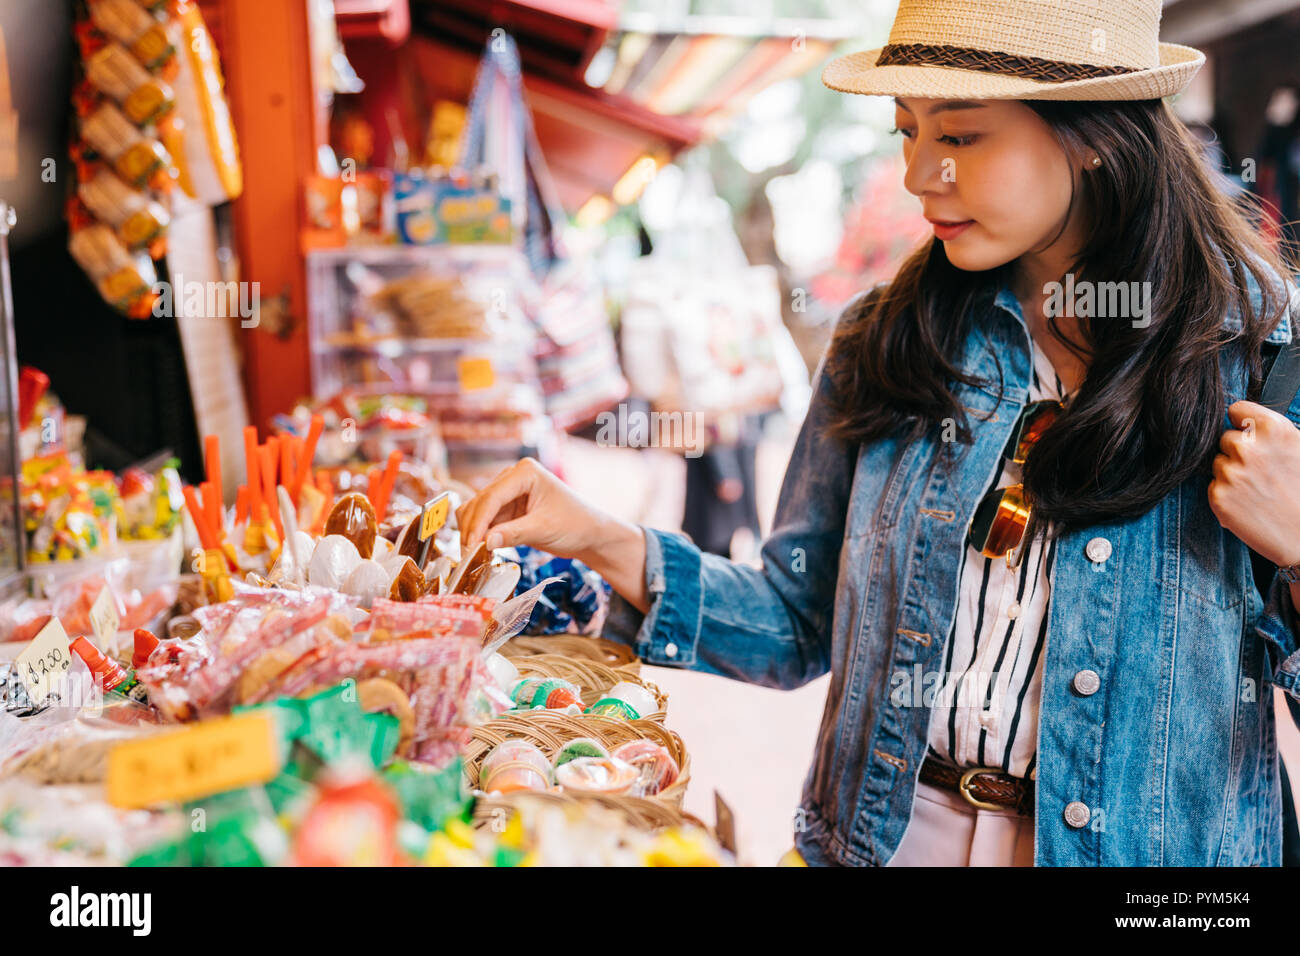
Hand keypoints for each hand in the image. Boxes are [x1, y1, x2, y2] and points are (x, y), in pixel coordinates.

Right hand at [456, 458, 649, 611]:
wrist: (589, 533)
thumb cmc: (575, 524)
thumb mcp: (544, 529)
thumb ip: (514, 534)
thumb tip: (485, 542)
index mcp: (525, 472)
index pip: (492, 496)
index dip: (478, 521)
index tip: (471, 544)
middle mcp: (513, 477)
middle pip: (480, 502)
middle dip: (472, 528)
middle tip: (469, 554)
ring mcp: (508, 492)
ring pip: (477, 511)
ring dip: (474, 532)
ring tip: (475, 555)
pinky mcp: (507, 508)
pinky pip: (485, 521)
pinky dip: (481, 535)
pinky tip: (483, 550)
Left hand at [1209, 401, 1299, 567]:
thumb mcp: (1298, 450)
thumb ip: (1271, 433)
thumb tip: (1244, 420)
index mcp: (1274, 430)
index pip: (1236, 409)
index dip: (1242, 422)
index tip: (1247, 432)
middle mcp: (1249, 448)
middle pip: (1225, 438)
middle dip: (1238, 452)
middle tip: (1260, 471)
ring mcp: (1231, 473)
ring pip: (1218, 463)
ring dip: (1231, 473)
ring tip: (1258, 490)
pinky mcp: (1218, 497)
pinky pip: (1214, 485)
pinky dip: (1226, 494)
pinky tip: (1249, 504)